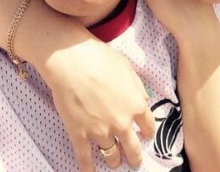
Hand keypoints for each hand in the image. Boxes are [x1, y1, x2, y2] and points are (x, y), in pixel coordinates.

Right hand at [40, 38, 155, 170]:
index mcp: (136, 105)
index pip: (148, 127)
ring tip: (114, 163)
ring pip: (111, 156)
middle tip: (135, 161)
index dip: (147, 133)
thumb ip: (137, 88)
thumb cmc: (100, 58)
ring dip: (114, 161)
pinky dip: (88, 170)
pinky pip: (85, 159)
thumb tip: (144, 100)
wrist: (72, 61)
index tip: (145, 136)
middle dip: (135, 157)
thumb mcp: (127, 68)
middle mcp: (122, 123)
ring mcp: (100, 131)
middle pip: (132, 148)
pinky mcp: (79, 135)